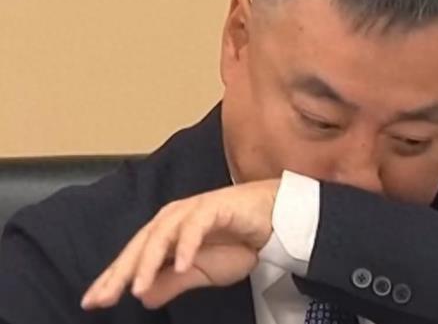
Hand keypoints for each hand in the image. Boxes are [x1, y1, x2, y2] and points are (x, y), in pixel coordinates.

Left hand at [80, 178, 279, 309]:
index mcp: (167, 233)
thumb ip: (173, 284)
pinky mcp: (213, 207)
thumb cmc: (238, 243)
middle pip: (140, 245)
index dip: (113, 278)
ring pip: (162, 235)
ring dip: (148, 261)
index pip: (134, 257)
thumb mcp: (202, 274)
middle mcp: (173, 219)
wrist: (273, 222)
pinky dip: (186, 246)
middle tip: (104, 297)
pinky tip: (180, 266)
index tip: (92, 301)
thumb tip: (144, 298)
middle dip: (121, 272)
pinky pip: (195, 226)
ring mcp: (192, 211)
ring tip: (138, 287)